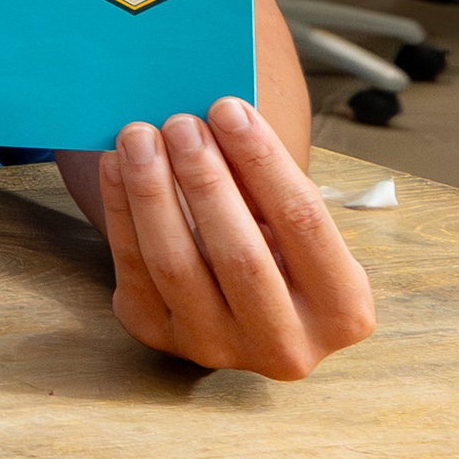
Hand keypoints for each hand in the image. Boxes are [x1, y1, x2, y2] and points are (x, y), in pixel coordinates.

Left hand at [86, 99, 378, 379]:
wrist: (239, 305)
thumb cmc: (275, 246)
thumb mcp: (293, 225)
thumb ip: (268, 184)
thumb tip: (220, 117)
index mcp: (344, 312)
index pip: (304, 223)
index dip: (264, 161)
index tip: (229, 108)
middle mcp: (286, 346)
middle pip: (239, 252)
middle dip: (205, 178)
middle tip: (179, 121)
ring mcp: (219, 349)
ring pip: (176, 264)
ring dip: (152, 190)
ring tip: (139, 136)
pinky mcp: (159, 337)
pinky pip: (133, 269)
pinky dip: (120, 210)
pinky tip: (114, 166)